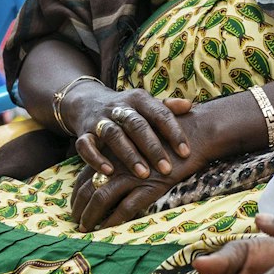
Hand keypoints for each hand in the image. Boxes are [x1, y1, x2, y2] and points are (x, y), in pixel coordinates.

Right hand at [67, 88, 192, 181]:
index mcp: (139, 99)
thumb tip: (190, 106)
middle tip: (166, 169)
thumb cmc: (128, 110)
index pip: (159, 113)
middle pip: (137, 125)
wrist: (87, 101)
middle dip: (152, 148)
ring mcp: (99, 119)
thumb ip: (167, 107)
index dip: (173, 132)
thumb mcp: (146, 104)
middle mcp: (119, 107)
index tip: (186, 152)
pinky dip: (96, 158)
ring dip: (128, 154)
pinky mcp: (83, 132)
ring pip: (113, 134)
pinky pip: (85, 145)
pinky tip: (109, 172)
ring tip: (143, 174)